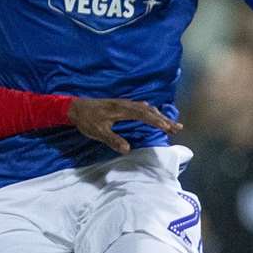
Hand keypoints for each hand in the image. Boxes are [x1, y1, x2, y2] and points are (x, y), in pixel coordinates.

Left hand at [66, 98, 180, 154]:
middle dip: (164, 119)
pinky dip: (151, 112)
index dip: (156, 121)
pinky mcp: (121, 104)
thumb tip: (127, 149)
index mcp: (121, 110)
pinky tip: (153, 115)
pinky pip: (140, 107)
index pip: (143, 115)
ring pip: (146, 108)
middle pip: (149, 110)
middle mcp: (125, 104)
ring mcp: (124, 103)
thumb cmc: (86, 120)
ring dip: (159, 115)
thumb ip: (112, 140)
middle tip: (177, 128)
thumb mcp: (98, 132)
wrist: (75, 107)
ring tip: (171, 124)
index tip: (168, 128)